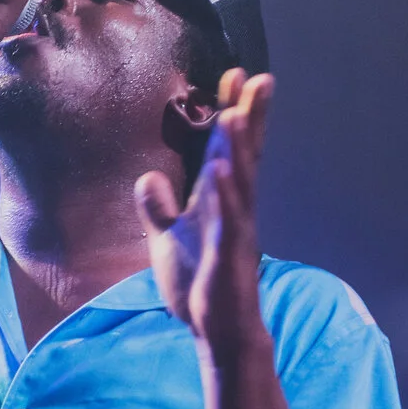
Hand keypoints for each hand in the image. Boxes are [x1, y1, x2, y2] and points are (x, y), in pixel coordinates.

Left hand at [136, 68, 273, 351]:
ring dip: (237, 148)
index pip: (228, 149)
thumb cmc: (198, 285)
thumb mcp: (169, 240)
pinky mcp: (229, 256)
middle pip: (244, 155)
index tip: (235, 76)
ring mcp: (236, 231)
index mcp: (220, 201)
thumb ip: (160, 208)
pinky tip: (219, 170)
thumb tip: (149, 178)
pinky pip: (228, 220)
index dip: (233, 113)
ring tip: (235, 113)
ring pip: (239, 182)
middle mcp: (235, 209)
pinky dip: (224, 195)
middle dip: (250, 117)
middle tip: (258, 78)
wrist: (216, 332)